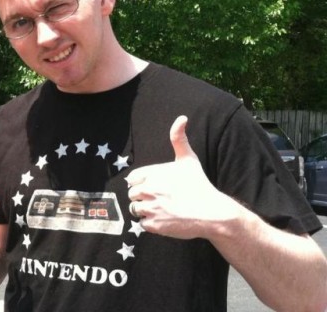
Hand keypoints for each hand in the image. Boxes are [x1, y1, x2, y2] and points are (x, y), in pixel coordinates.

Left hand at [126, 115, 237, 239]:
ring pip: (135, 209)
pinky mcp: (154, 225)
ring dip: (144, 210)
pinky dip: (150, 223)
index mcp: (152, 173)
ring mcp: (150, 208)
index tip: (152, 185)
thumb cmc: (199, 184)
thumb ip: (179, 138)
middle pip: (132, 194)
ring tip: (160, 209)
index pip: (132, 179)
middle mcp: (148, 190)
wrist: (211, 212)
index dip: (141, 182)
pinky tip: (163, 219)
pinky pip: (142, 224)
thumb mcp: (188, 158)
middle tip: (158, 198)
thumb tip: (182, 118)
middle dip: (142, 196)